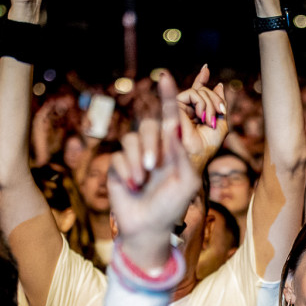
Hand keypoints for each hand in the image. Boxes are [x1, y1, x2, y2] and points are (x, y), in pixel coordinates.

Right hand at [107, 72, 203, 269]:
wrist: (149, 229)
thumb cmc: (172, 206)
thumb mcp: (187, 181)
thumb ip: (181, 153)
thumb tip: (170, 128)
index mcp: (174, 148)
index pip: (171, 116)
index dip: (169, 96)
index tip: (165, 76)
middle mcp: (154, 148)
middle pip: (148, 126)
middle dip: (150, 144)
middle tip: (154, 166)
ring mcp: (134, 157)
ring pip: (131, 140)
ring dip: (137, 161)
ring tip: (142, 180)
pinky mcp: (118, 167)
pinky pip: (118, 157)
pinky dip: (126, 171)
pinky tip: (133, 186)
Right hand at [176, 65, 228, 170]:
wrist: (197, 154)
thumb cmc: (208, 145)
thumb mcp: (221, 123)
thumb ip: (220, 105)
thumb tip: (219, 85)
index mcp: (196, 112)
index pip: (198, 92)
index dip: (202, 79)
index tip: (206, 69)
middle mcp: (187, 108)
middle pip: (204, 91)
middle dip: (216, 101)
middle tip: (220, 114)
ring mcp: (180, 106)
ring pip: (201, 91)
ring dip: (211, 105)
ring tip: (209, 121)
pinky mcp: (175, 105)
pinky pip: (193, 92)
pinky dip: (202, 102)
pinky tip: (201, 115)